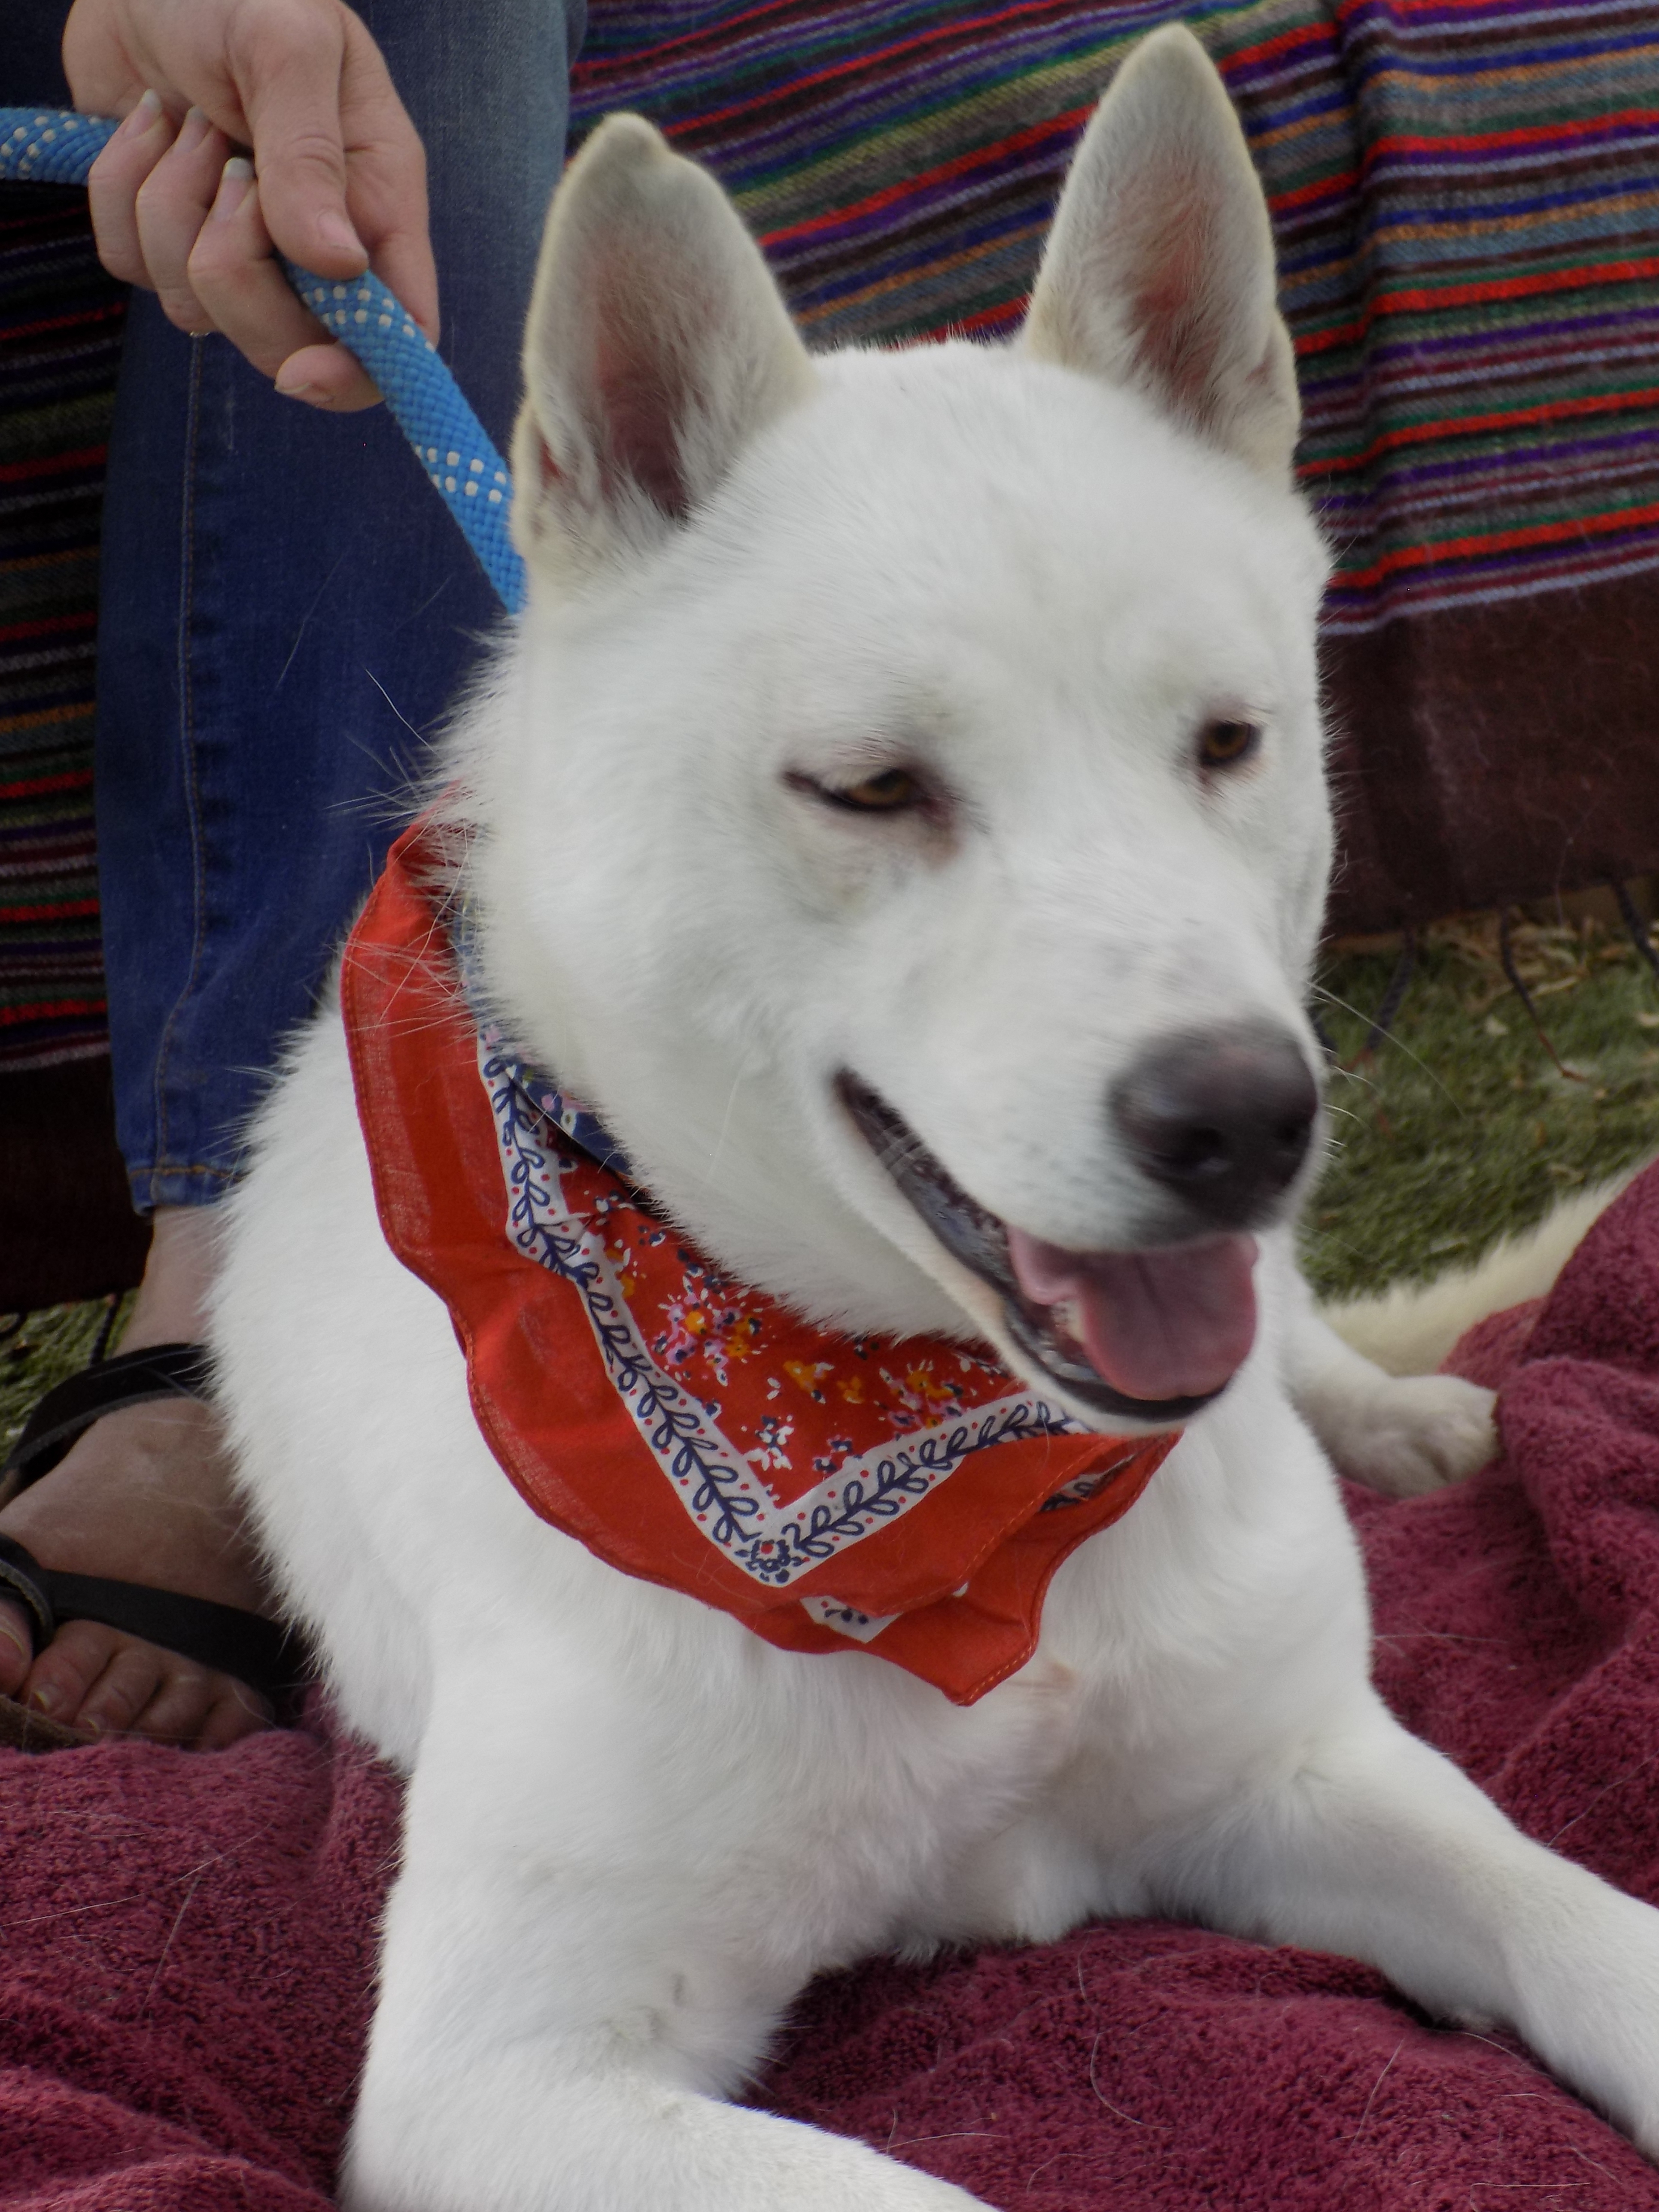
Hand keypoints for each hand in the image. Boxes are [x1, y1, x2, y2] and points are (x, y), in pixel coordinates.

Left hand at [62, 0, 437, 407]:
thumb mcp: (289, 45)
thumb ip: (312, 155)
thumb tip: (336, 266)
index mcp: (377, 204)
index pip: (398, 335)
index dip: (354, 374)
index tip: (301, 372)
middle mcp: (318, 243)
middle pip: (285, 343)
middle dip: (235, 270)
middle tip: (230, 172)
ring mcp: (240, 247)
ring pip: (194, 306)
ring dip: (171, 209)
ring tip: (191, 127)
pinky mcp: (168, 233)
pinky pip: (132, 265)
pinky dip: (123, 193)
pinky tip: (150, 128)